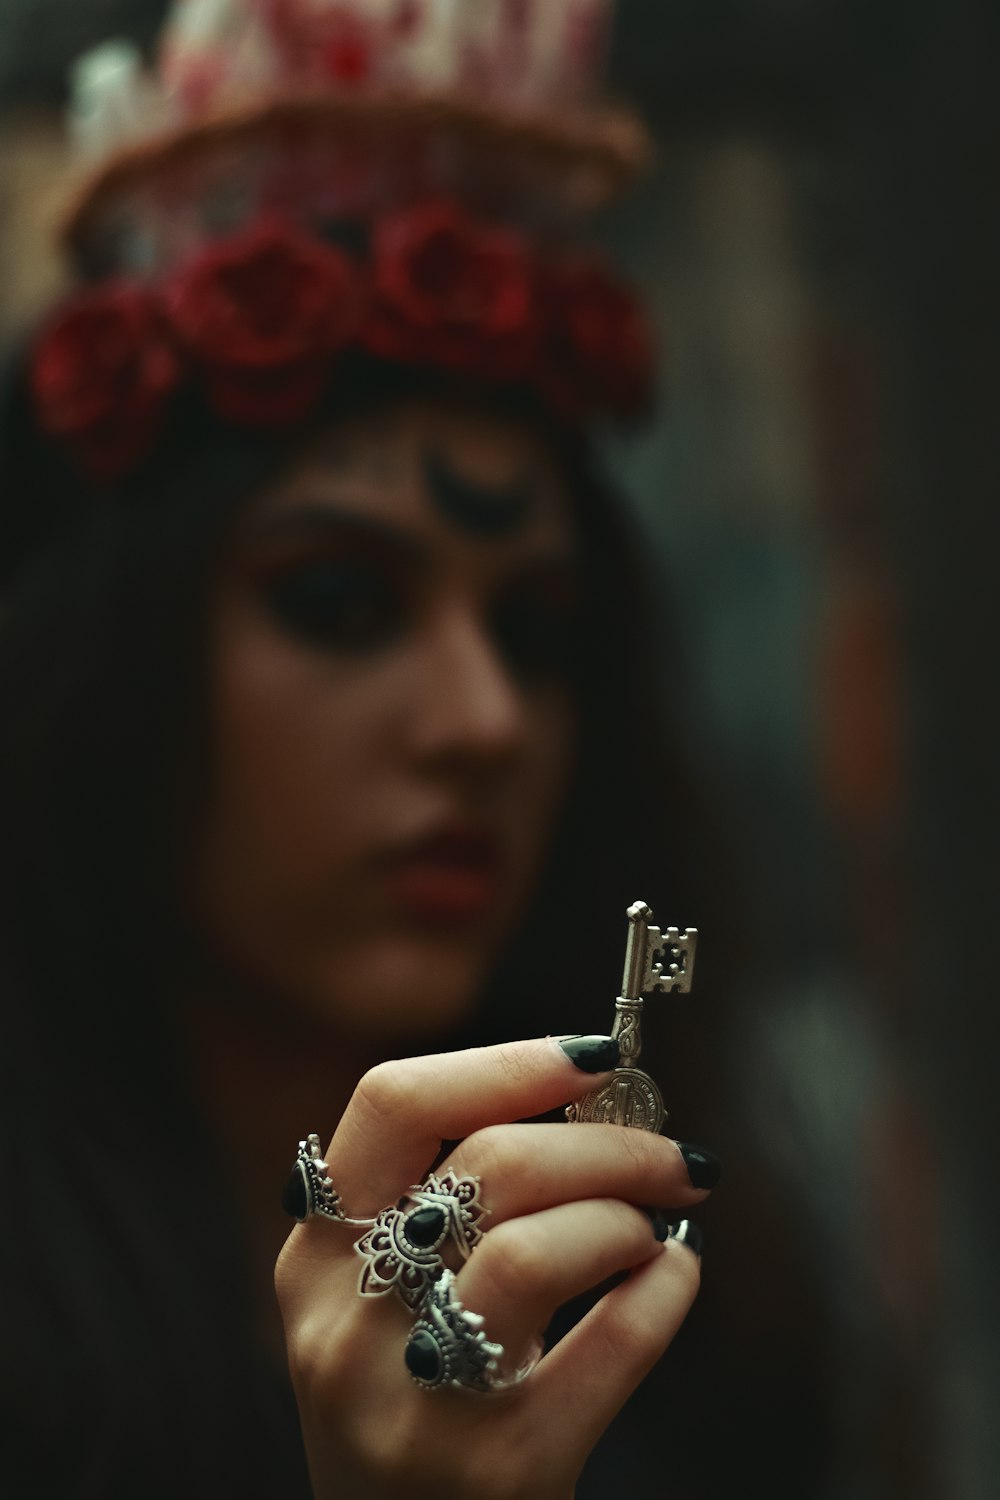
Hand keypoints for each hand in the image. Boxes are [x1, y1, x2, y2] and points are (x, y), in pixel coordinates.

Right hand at [275, 1037, 709, 1499]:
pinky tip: (674, 1277)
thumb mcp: (380, 1301)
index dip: (505, 1060)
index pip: (393, 1101)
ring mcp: (414, 1402)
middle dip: (607, 1140)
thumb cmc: (412, 1408)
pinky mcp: (498, 1470)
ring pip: (535, 1244)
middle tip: (673, 1154)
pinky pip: (611, 1343)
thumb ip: (446, 1203)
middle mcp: (344, 1325)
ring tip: (658, 1223)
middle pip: (490, 1161)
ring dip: (625, 1212)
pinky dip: (666, 1291)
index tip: (592, 1059)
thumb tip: (590, 1099)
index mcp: (312, 1259)